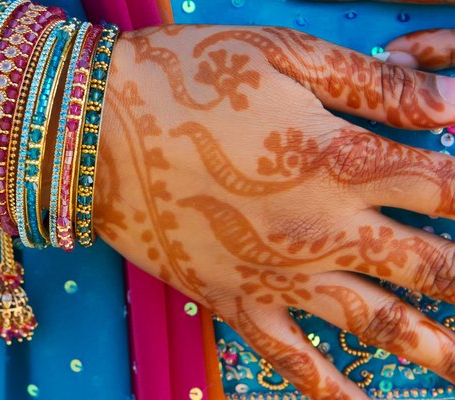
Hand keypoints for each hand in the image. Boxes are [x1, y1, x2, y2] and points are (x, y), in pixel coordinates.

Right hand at [98, 25, 454, 398]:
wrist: (95, 129)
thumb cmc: (190, 80)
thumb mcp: (286, 58)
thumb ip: (374, 85)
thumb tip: (451, 103)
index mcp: (343, 161)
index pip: (450, 186)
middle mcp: (326, 229)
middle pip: (433, 268)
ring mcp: (280, 275)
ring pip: (378, 324)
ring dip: (434, 350)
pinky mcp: (233, 300)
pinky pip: (290, 358)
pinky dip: (329, 389)